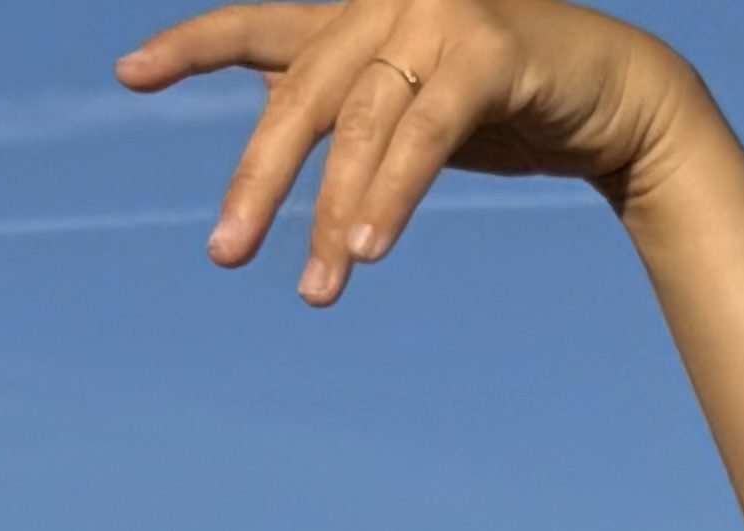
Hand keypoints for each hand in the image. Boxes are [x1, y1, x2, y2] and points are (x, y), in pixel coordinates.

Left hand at [116, 2, 691, 307]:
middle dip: (260, 180)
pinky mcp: (486, 50)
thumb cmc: (510, 104)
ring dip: (333, 212)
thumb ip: (349, 109)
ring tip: (315, 289)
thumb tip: (280, 141)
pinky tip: (366, 249)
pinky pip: (423, 134)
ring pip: (360, 124)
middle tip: (225, 253)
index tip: (128, 76)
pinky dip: (392, 193)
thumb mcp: (411, 106)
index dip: (192, 47)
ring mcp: (435, 17)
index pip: (258, 27)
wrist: (614, 95)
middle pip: (299, 95)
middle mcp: (385, 3)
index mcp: (357, 14)